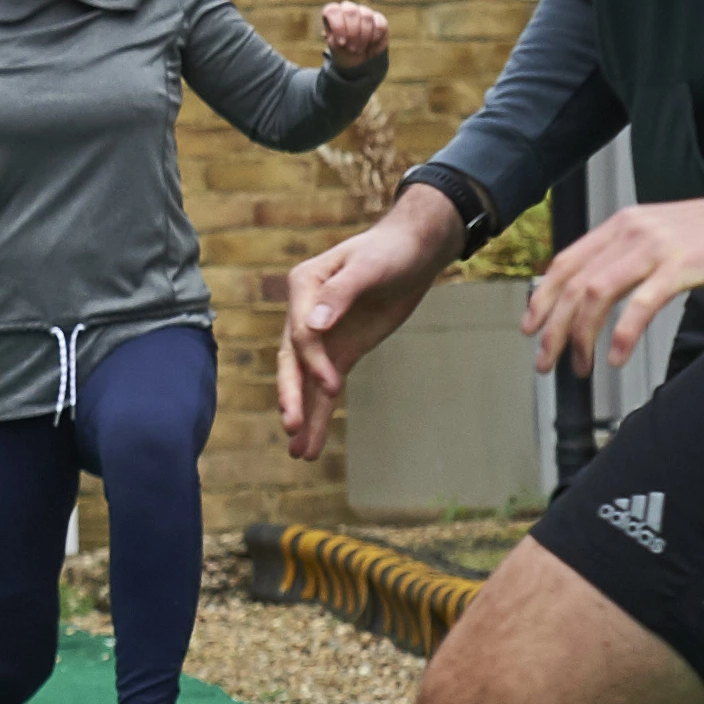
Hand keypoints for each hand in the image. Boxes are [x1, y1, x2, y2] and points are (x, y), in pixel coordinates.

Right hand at [276, 185, 461, 460]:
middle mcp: (304, 314)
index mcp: (304, 287)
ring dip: (303, 414)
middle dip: (291, 395)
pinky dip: (320, 412)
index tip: (331, 385)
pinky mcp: (341, 350)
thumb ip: (340, 294)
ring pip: (306, 380)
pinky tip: (312, 441)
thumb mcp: (369, 267)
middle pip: (291, 361)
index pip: (300, 333)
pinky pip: (325, 386)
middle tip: (291, 427)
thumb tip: (313, 326)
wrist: (412, 252)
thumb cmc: (390, 250)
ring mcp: (321, 336)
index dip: (312, 361)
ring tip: (299, 453)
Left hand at [317, 0, 389, 69]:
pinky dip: (376, 40)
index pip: (333, 10)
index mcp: (333, 13)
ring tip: (360, 51)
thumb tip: (343, 38)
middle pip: (351, 11)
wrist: (356, 56)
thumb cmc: (341, 49)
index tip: (341, 43)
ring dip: (364, 37)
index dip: (338, 27)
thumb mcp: (334, 47)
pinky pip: (380, 26)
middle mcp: (348, 8)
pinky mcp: (379, 19)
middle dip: (352, 33)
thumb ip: (335, 41)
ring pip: (367, 16)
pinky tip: (371, 51)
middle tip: (352, 49)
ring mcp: (365, 12)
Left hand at [519, 151, 703, 376]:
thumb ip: (627, 255)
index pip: (565, 263)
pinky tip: (615, 356)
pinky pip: (641, 304)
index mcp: (620, 225)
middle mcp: (631, 233)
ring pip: (596, 295)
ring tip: (580, 366)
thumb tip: (595, 288)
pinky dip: (621, 334)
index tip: (531, 328)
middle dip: (553, 329)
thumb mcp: (659, 234)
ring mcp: (656, 248)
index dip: (542, 298)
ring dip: (581, 336)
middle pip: (573, 285)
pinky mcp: (683, 266)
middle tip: (546, 361)